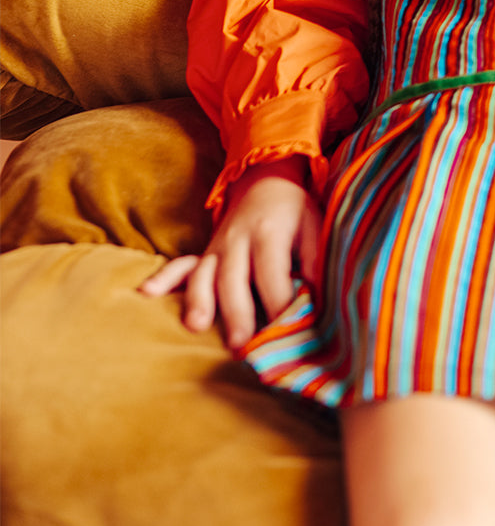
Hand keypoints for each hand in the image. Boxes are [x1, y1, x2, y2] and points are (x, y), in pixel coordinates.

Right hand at [139, 156, 320, 348]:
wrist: (265, 181)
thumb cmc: (294, 213)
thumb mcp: (314, 227)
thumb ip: (313, 262)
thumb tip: (316, 300)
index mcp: (270, 234)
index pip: (272, 276)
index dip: (280, 307)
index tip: (286, 335)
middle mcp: (238, 240)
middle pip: (233, 278)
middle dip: (236, 312)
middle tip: (241, 344)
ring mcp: (216, 247)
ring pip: (203, 274)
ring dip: (198, 299)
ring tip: (197, 326)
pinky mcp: (203, 253)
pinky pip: (180, 264)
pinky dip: (162, 278)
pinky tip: (146, 295)